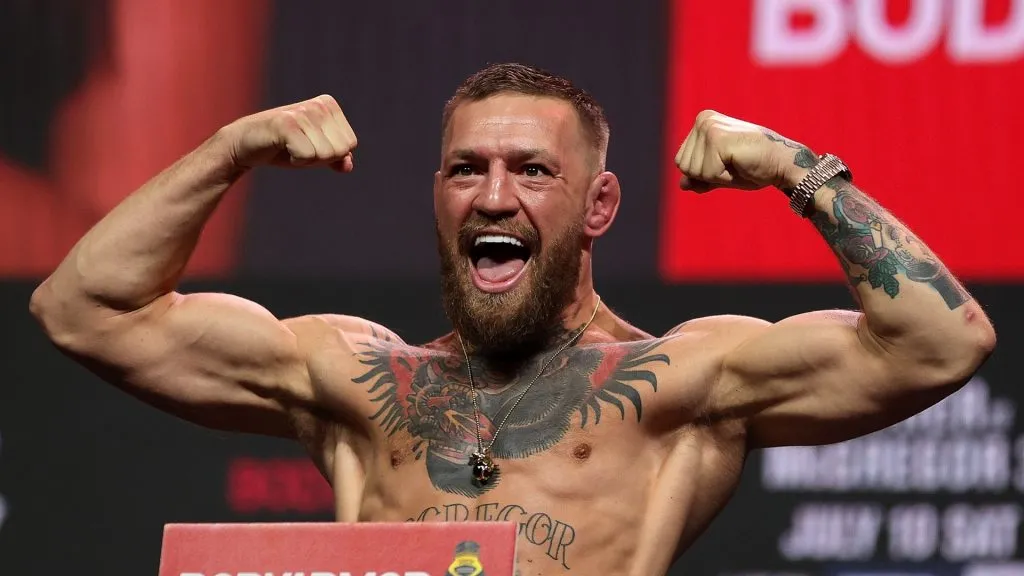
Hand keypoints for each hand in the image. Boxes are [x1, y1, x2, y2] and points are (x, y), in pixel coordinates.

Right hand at [220, 94, 356, 171]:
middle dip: (320, 158)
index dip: (330, 154)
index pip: (350, 144)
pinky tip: (282, 147)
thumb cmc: (283, 147)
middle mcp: (318, 105)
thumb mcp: (316, 153)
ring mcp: (302, 112)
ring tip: (289, 146)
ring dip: (306, 159)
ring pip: (326, 154)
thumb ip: (337, 158)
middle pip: (341, 150)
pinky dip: (296, 160)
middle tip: (298, 147)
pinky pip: (307, 155)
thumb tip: (348, 165)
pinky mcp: (286, 123)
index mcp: (329, 105)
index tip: (308, 144)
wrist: (245, 144)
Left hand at [675, 110, 812, 192]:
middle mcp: (703, 120)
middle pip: (684, 166)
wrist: (782, 163)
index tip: (726, 163)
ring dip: (716, 176)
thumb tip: (681, 185)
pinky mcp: (718, 139)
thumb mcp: (720, 174)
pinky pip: (707, 174)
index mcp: (701, 122)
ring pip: (693, 171)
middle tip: (733, 164)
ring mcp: (709, 127)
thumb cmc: (753, 167)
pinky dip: (724, 178)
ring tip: (737, 163)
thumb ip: (699, 178)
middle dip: (708, 175)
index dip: (703, 173)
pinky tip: (740, 164)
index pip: (681, 162)